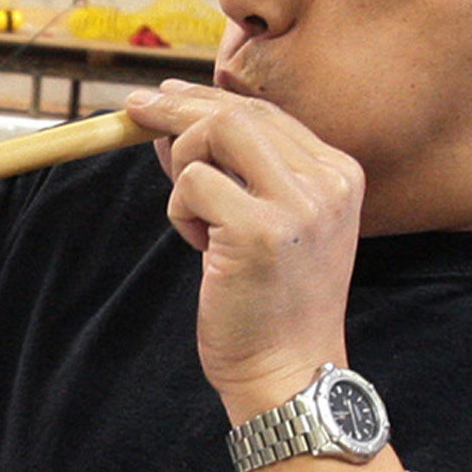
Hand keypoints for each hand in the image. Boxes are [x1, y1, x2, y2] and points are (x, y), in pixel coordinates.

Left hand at [119, 80, 363, 421]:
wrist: (290, 374)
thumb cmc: (270, 306)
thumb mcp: (266, 224)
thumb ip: (235, 172)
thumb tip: (173, 124)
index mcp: (339, 175)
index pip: (265, 114)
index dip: (206, 100)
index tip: (165, 97)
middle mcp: (329, 180)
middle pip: (238, 112)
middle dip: (177, 109)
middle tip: (133, 111)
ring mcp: (300, 203)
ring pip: (214, 134)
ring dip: (182, 171)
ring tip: (195, 222)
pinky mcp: (262, 230)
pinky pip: (193, 182)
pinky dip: (181, 211)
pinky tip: (201, 247)